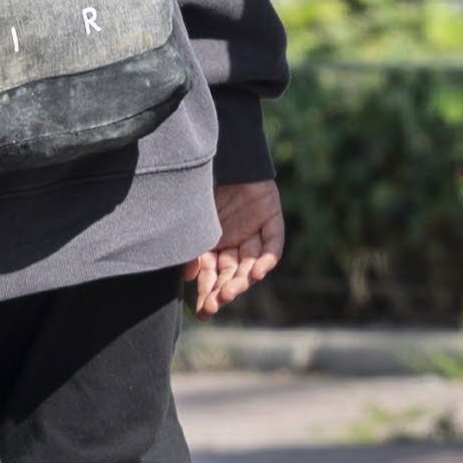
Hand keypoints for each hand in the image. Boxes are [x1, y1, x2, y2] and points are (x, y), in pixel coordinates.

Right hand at [191, 180, 284, 316]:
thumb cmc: (199, 184)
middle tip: (215, 304)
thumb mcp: (192, 220)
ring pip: (250, 262)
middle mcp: (234, 240)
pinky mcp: (271, 218)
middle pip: (231, 272)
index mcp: (213, 242)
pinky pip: (272, 243)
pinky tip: (257, 272)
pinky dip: (266, 258)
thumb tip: (189, 278)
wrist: (222, 151)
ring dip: (242, 279)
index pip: (212, 274)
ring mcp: (253, 230)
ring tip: (232, 291)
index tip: (203, 311)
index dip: (208, 292)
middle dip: (223, 290)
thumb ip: (191, 248)